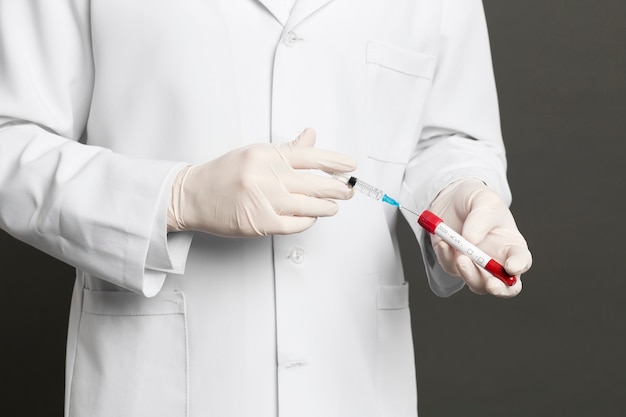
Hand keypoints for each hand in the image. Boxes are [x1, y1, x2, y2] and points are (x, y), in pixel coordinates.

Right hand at [167, 128, 356, 236]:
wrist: (193, 196)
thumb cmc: (224, 174)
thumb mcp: (255, 153)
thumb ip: (287, 149)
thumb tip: (311, 137)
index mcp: (266, 156)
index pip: (310, 156)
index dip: (335, 162)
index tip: (350, 166)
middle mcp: (266, 177)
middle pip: (315, 184)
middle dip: (338, 189)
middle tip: (349, 190)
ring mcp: (264, 202)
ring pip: (310, 206)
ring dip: (327, 207)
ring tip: (333, 205)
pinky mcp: (261, 223)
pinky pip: (296, 224)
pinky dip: (308, 220)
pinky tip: (312, 216)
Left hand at [427, 179, 531, 297]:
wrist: (450, 199)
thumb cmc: (476, 200)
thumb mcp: (483, 199)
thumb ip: (480, 218)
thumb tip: (471, 241)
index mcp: (512, 245)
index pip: (522, 261)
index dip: (519, 266)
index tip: (511, 266)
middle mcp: (497, 261)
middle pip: (505, 286)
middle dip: (500, 289)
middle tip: (491, 284)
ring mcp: (475, 266)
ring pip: (477, 284)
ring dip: (470, 275)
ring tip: (462, 257)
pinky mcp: (454, 265)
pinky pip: (451, 269)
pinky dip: (447, 258)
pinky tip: (444, 243)